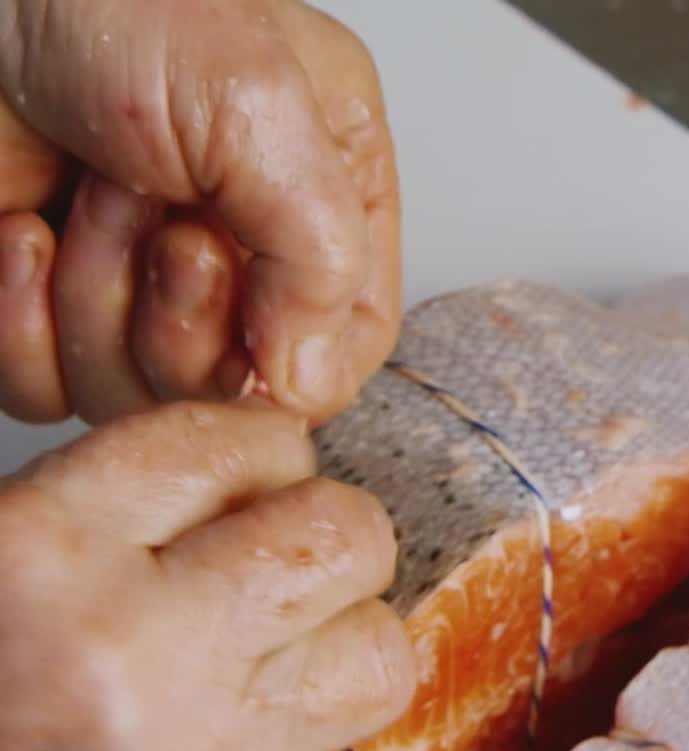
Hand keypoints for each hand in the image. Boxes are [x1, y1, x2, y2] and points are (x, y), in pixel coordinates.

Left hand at [0, 0, 400, 426]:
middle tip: (158, 216)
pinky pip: (50, 394)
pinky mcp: (48, 310)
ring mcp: (139, 285)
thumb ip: (323, 258)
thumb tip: (305, 384)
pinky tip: (21, 235)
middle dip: (183, 317)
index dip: (298, 364)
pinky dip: (23, 329)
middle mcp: (239, 248)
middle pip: (239, 387)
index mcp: (321, 194)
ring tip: (84, 194)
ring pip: (142, 397)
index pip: (347, 344)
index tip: (252, 336)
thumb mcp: (258, 106)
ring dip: (98, 303)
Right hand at [0, 401, 414, 750]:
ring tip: (290, 687)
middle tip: (301, 585)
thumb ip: (105, 512)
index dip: (271, 461)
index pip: (239, 443)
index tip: (264, 494)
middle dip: (340, 549)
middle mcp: (132, 641)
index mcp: (45, 547)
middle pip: (343, 538)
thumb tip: (254, 475)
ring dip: (350, 666)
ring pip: (379, 661)